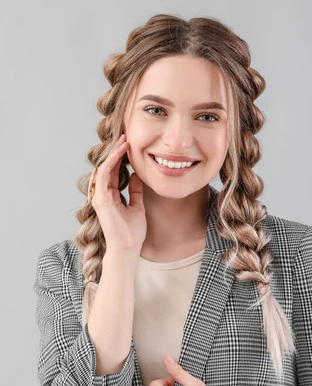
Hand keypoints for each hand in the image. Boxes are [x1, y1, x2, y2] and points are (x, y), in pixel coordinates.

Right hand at [90, 133, 146, 251]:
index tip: (129, 146)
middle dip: (116, 152)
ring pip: (104, 168)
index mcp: (111, 197)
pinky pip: (103, 175)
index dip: (120, 159)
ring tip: (124, 141)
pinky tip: (120, 153)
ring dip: (114, 154)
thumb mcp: (137, 207)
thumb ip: (135, 191)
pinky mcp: (101, 199)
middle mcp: (103, 195)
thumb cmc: (132, 233)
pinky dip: (111, 163)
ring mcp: (100, 197)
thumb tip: (136, 175)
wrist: (127, 248)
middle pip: (108, 168)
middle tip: (125, 137)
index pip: (114, 173)